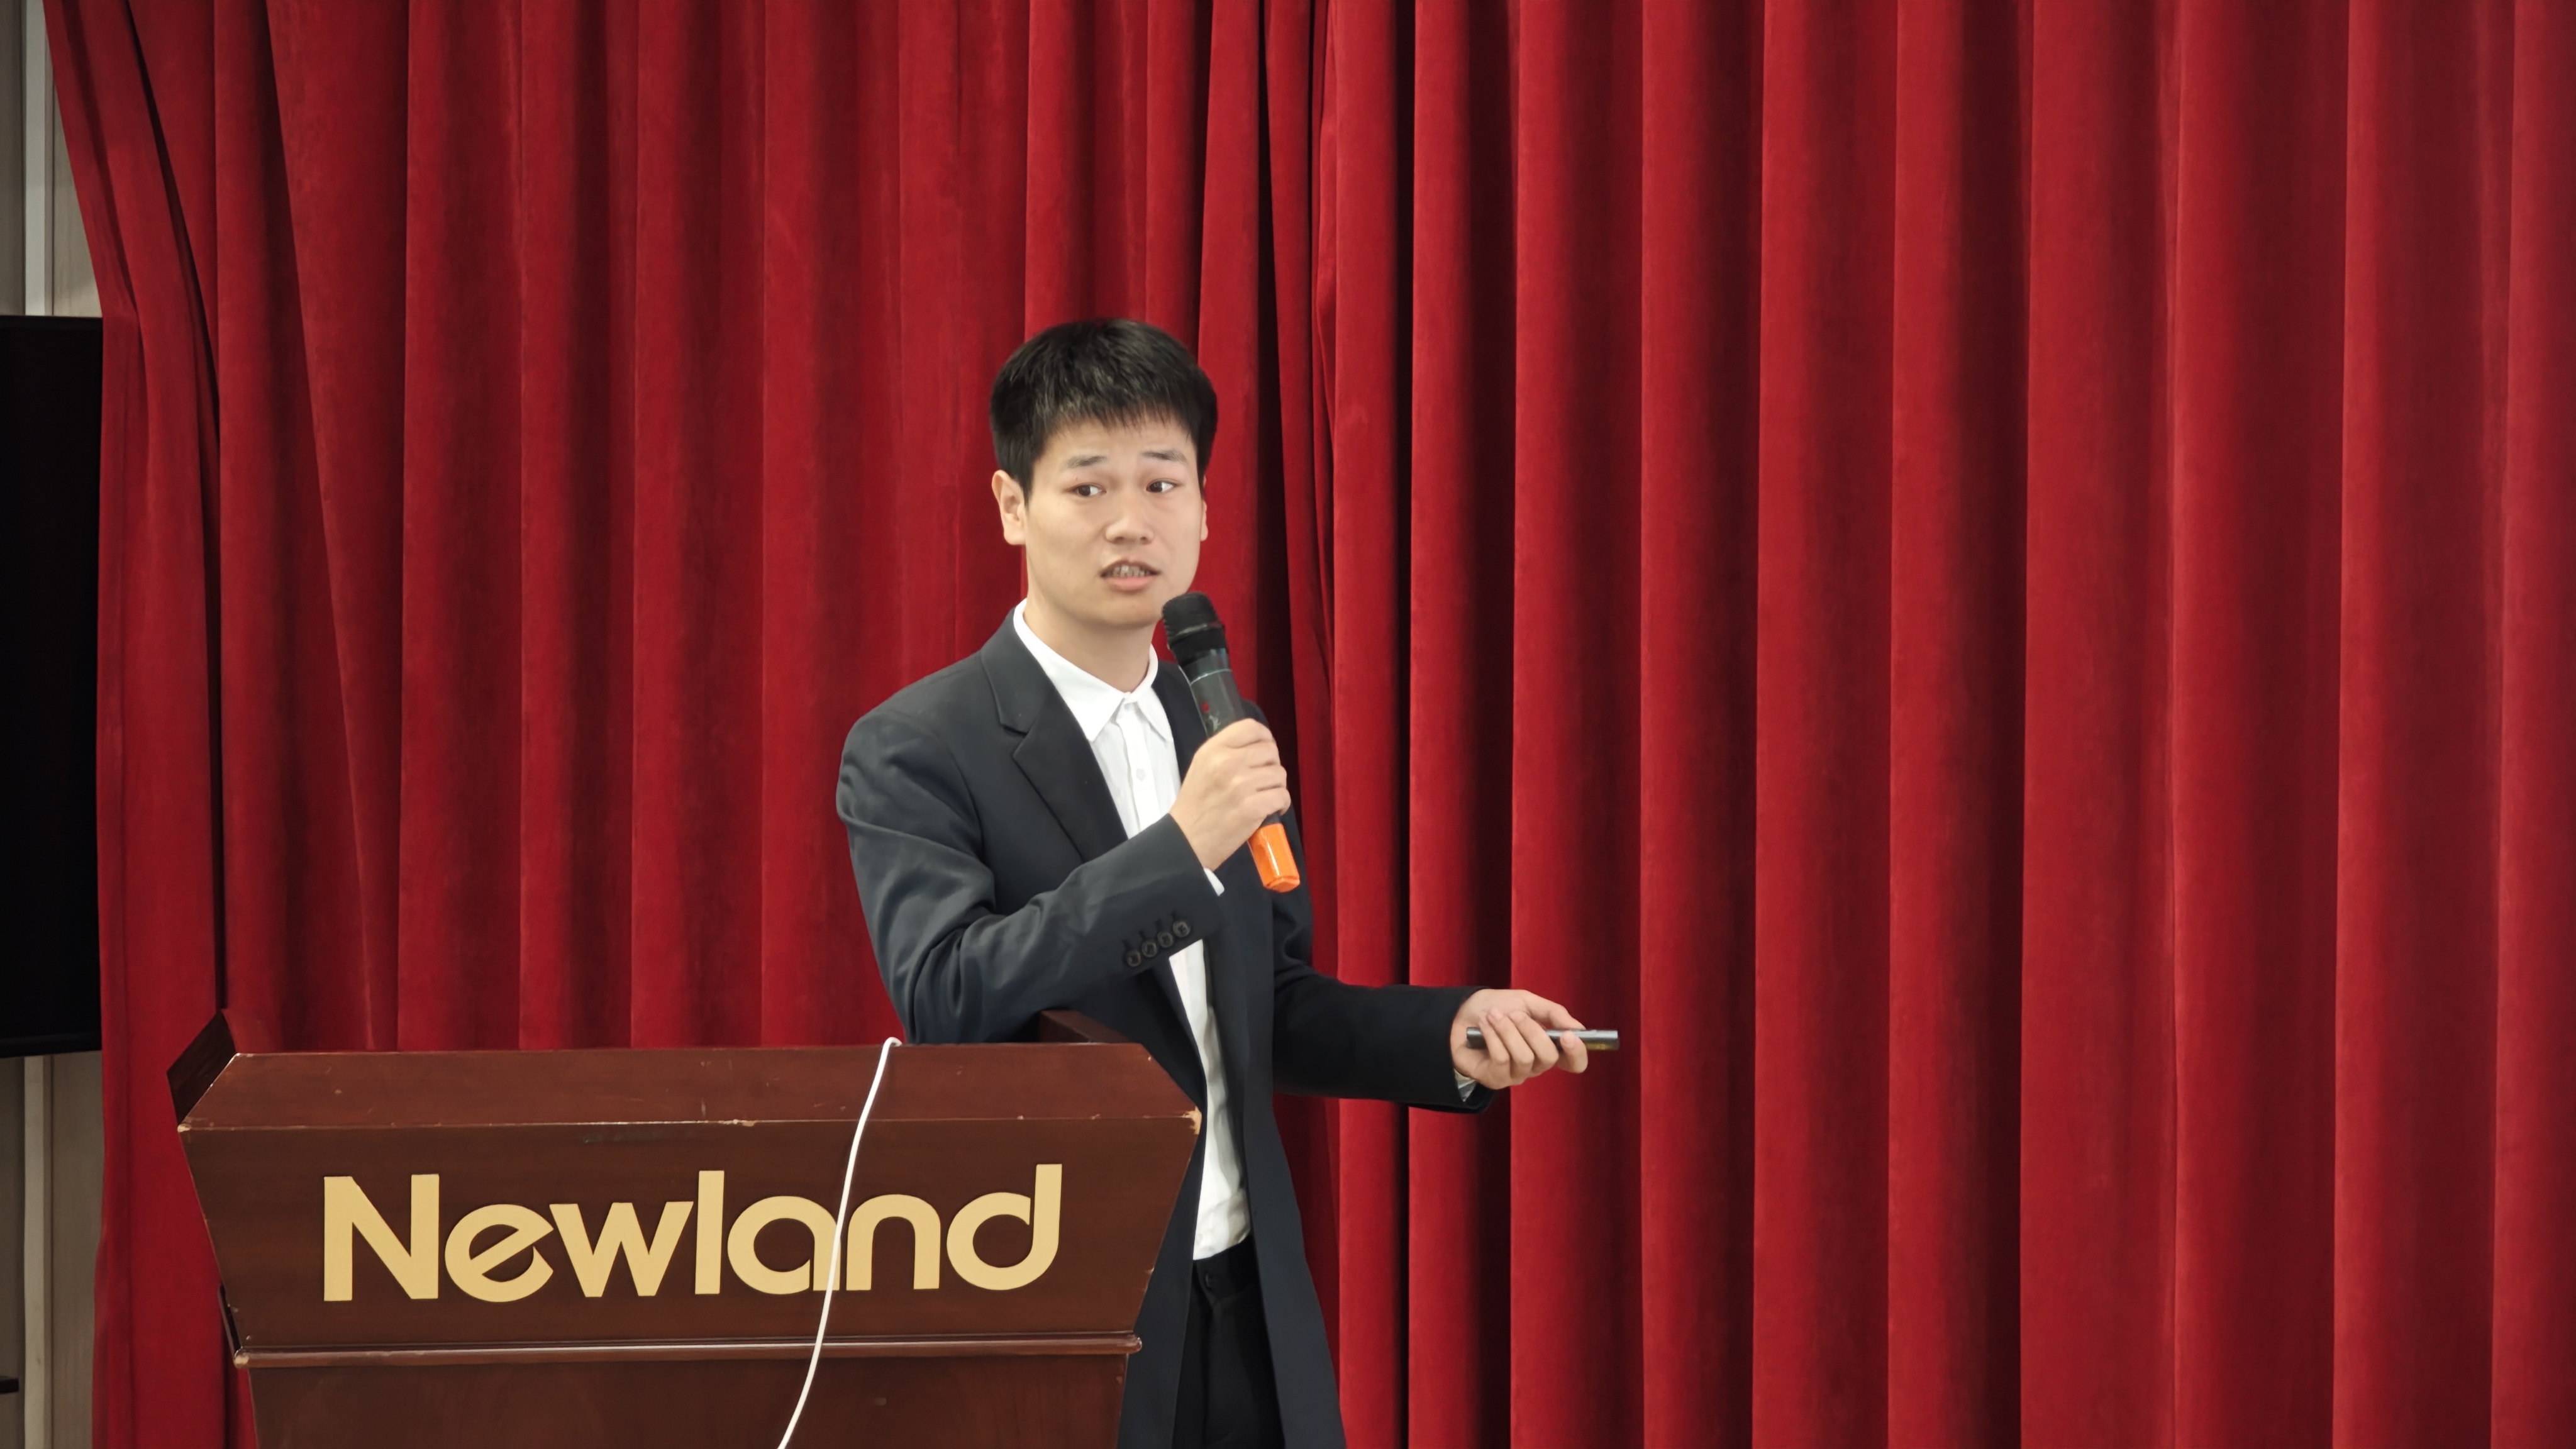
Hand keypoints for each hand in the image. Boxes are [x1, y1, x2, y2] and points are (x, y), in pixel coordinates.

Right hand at [1171, 719, 1291, 870]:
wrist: (1186, 840)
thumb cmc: (1195, 804)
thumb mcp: (1202, 765)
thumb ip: (1227, 750)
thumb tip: (1259, 745)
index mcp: (1214, 749)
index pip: (1251, 727)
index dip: (1265, 738)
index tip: (1263, 753)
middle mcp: (1228, 762)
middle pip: (1271, 751)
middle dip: (1272, 765)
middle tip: (1262, 780)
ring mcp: (1241, 785)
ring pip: (1280, 774)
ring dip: (1276, 786)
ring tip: (1264, 796)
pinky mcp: (1253, 808)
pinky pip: (1282, 796)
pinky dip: (1281, 804)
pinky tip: (1270, 809)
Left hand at [1449, 989, 1587, 1090]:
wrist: (1460, 1013)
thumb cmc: (1496, 1008)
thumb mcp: (1526, 1002)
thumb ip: (1553, 1013)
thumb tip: (1577, 1028)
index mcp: (1548, 1046)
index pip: (1574, 1062)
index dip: (1577, 1053)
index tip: (1569, 1036)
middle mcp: (1536, 1065)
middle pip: (1548, 1058)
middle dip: (1531, 1030)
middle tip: (1513, 1014)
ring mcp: (1516, 1074)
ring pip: (1524, 1058)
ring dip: (1507, 1031)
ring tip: (1493, 1016)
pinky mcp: (1496, 1079)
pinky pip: (1502, 1060)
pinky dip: (1493, 1037)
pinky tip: (1484, 1026)